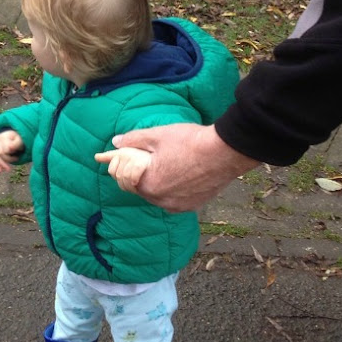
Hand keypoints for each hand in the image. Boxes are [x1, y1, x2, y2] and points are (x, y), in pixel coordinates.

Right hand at [0, 130, 23, 172]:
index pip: (5, 149)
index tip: (18, 154)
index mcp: (4, 137)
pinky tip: (0, 171)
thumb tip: (10, 149)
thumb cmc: (20, 138)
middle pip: (0, 153)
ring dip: (2, 164)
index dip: (11, 154)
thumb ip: (16, 144)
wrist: (17, 135)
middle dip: (8, 159)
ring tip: (8, 170)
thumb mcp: (20, 140)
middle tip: (17, 159)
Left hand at [97, 123, 259, 212]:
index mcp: (149, 186)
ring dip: (159, 185)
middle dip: (143, 177)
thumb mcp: (157, 136)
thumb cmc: (190, 141)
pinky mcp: (194, 206)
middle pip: (144, 190)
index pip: (127, 182)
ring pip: (160, 197)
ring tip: (168, 167)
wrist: (225, 151)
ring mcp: (179, 206)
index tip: (132, 160)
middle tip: (151, 162)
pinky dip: (175, 191)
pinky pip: (176, 201)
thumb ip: (133, 140)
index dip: (127, 170)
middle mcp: (162, 201)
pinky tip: (182, 177)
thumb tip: (116, 142)